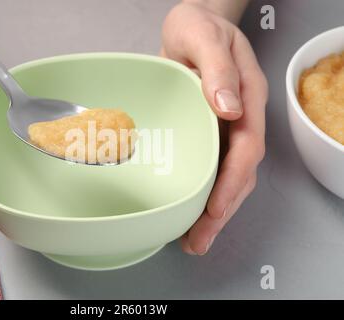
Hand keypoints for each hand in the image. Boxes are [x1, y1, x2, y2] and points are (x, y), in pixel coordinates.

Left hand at [161, 1, 267, 254]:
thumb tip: (228, 108)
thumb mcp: (204, 38)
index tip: (216, 209)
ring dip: (212, 210)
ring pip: (225, 176)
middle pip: (238, 172)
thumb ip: (218, 70)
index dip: (232, 181)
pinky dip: (201, 193)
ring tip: (193, 240)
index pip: (246, 148)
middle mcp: (239, 118)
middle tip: (198, 241)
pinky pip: (209, 167)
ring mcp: (224, 128)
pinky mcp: (207, 132)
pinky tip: (187, 212)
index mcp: (246, 98)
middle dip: (221, 210)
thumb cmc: (198, 28)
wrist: (192, 26)